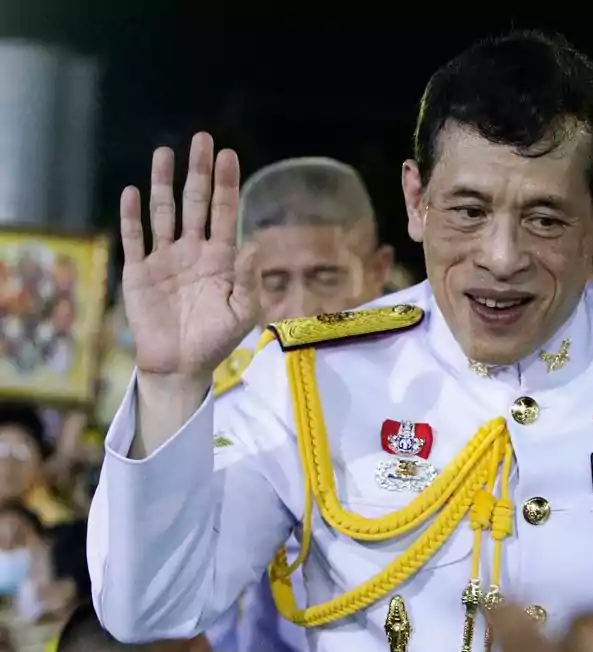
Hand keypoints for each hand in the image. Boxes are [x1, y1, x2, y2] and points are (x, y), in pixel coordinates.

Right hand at [120, 132, 258, 380]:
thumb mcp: (242, 312)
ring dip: (164, 183)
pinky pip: (135, 239)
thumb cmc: (216, 340)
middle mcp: (193, 251)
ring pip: (163, 213)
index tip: (228, 155)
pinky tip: (134, 192)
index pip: (225, 213)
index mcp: (221, 258)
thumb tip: (253, 243)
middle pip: (195, 203)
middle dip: (199, 172)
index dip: (226, 184)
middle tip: (202, 139)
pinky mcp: (139, 272)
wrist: (180, 365)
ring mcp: (164, 258)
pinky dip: (133, 217)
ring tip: (165, 153)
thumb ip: (247, 278)